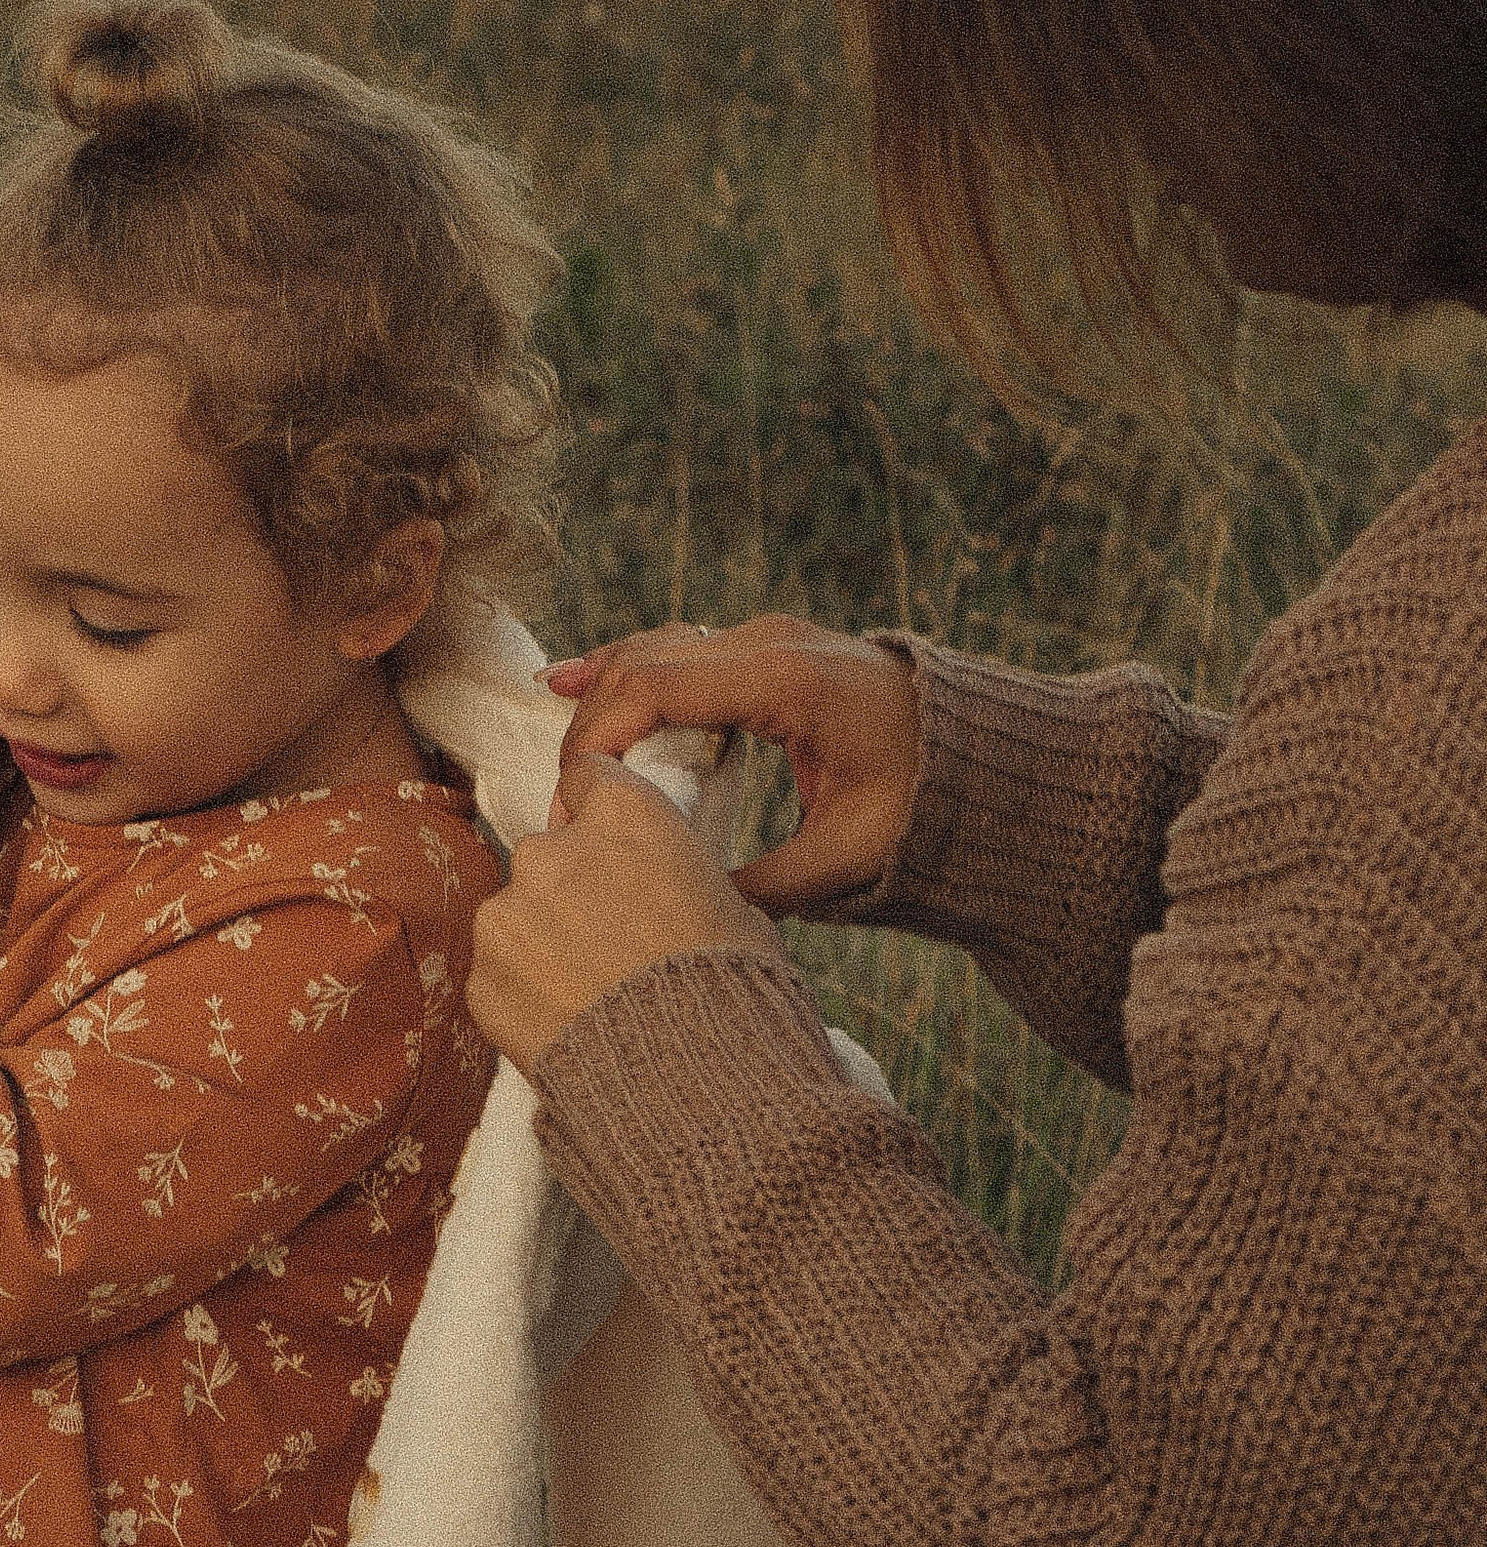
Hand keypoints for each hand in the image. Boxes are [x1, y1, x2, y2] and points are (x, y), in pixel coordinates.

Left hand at [469, 752, 786, 1076]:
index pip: (587, 775)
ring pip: (516, 913)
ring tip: (592, 993)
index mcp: (624, 816)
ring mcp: (507, 915)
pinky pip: (500, 973)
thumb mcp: (735, 907)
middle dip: (572, 886)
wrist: (692, 1086)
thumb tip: (665, 882)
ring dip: (542, 941)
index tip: (608, 840)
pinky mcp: (482, 978)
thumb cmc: (733, 992)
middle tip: (612, 940)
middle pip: (549, 851)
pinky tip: (569, 1024)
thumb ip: (676, 873)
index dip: (598, 808)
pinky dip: (524, 993)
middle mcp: (552, 850)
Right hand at [547, 615, 920, 914]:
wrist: (989, 755)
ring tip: (557, 740)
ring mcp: (770, 636)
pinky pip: (682, 649)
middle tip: (565, 793)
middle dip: (593, 722)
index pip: (658, 686)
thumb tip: (690, 910)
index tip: (575, 794)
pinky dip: (630, 669)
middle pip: (646, 661)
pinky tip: (575, 680)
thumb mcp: (849, 854)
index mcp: (786, 680)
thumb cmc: (929, 801)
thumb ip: (768, 886)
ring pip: (658, 646)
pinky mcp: (771, 648)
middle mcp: (771, 641)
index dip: (601, 735)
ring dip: (604, 691)